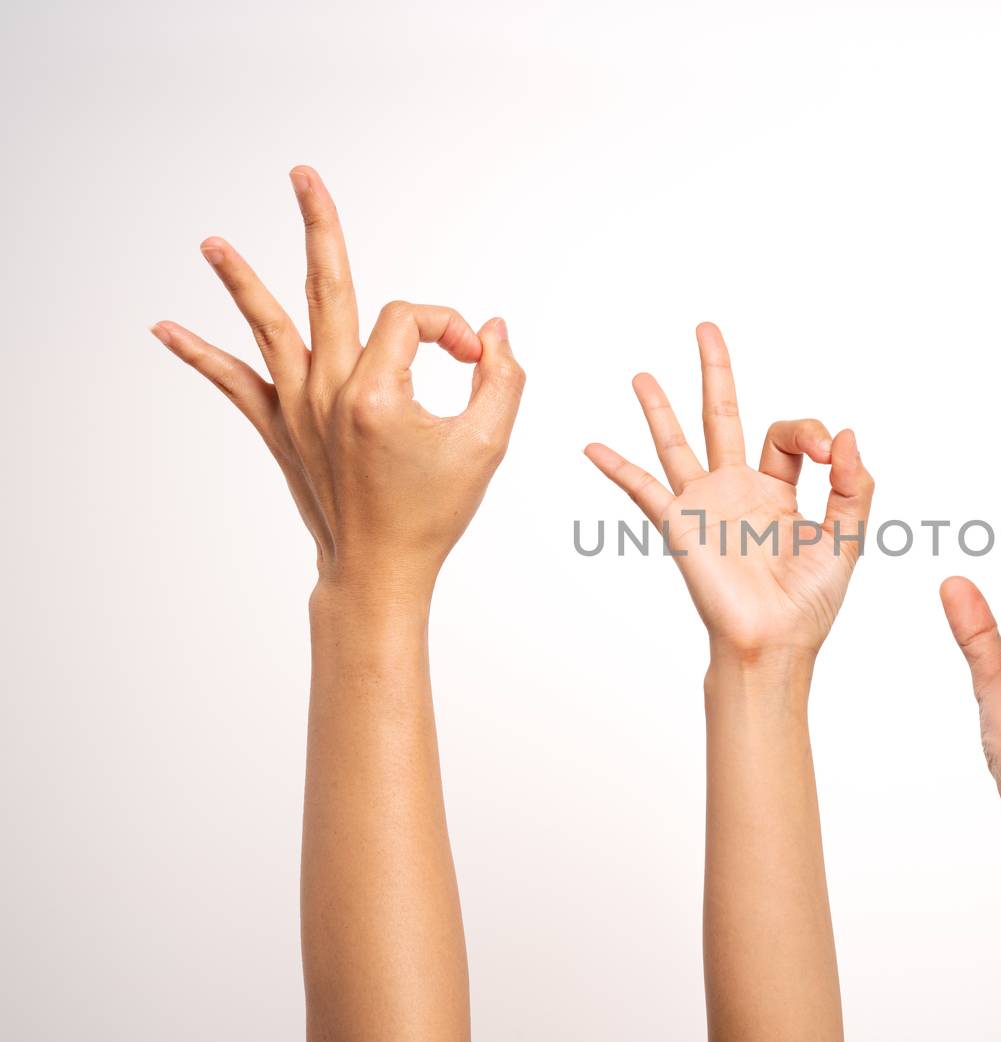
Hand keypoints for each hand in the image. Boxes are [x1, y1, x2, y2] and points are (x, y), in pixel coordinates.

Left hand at [151, 166, 525, 599]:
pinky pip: (235, 384)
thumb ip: (503, 379)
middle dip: (319, 226)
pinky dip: (201, 356)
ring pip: (269, 328)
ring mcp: (299, 410)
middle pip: (327, 288)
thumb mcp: (488, 446)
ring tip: (211, 243)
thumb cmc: (434, 514)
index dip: (449, 327)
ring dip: (240, 281)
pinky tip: (164, 330)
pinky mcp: (281, 429)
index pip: (412, 318)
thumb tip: (493, 330)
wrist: (379, 571)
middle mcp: (330, 393)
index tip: (475, 359)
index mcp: (379, 394)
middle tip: (304, 176)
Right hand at [585, 323, 873, 657]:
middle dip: (716, 372)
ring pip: (678, 442)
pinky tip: (593, 446)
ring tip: (642, 374)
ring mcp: (705, 506)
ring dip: (659, 408)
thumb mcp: (848, 537)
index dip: (812, 431)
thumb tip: (847, 433)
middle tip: (705, 328)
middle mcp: (738, 492)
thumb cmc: (810, 602)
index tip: (831, 453)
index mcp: (780, 493)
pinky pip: (643, 489)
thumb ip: (853, 485)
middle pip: (724, 416)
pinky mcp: (681, 525)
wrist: (774, 643)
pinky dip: (618, 467)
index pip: (788, 436)